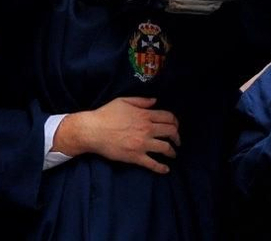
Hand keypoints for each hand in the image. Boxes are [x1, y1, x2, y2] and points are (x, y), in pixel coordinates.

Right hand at [56, 96, 179, 173]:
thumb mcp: (124, 101)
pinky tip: (165, 170)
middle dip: (177, 137)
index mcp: (145, 115)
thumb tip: (155, 101)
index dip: (175, 122)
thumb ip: (142, 101)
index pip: (168, 117)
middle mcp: (147, 129)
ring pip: (165, 148)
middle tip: (177, 141)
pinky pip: (153, 164)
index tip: (175, 126)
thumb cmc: (106, 114)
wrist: (93, 130)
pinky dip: (161, 168)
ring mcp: (142, 144)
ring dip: (172, 152)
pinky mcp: (135, 157)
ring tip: (173, 154)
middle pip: (171, 132)